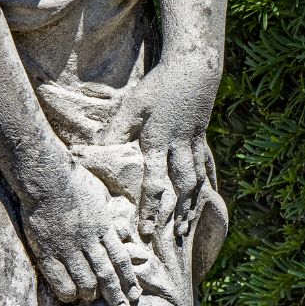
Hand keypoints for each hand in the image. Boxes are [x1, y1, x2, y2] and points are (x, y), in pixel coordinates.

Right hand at [21, 159, 142, 305]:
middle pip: (108, 275)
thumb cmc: (71, 180)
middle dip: (117, 296)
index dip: (129, 279)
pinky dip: (68, 291)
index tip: (135, 294)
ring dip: (91, 294)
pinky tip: (69, 296)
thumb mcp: (99, 194)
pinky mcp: (49, 251)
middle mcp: (91, 240)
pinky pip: (61, 279)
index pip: (121, 259)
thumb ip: (107, 212)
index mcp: (104, 227)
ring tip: (92, 300)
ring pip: (87, 280)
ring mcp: (70, 247)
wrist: (46, 178)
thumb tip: (116, 222)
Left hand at [114, 65, 215, 240]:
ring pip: (197, 181)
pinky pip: (206, 166)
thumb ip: (117, 128)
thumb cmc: (159, 85)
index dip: (150, 208)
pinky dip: (208, 183)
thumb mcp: (134, 105)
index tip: (146, 231)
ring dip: (194, 204)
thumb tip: (94, 147)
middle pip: (182, 188)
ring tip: (189, 226)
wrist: (194, 68)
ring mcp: (194, 144)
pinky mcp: (201, 138)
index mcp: (159, 142)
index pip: (154, 183)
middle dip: (178, 213)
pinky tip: (209, 197)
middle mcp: (179, 148)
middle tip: (175, 237)